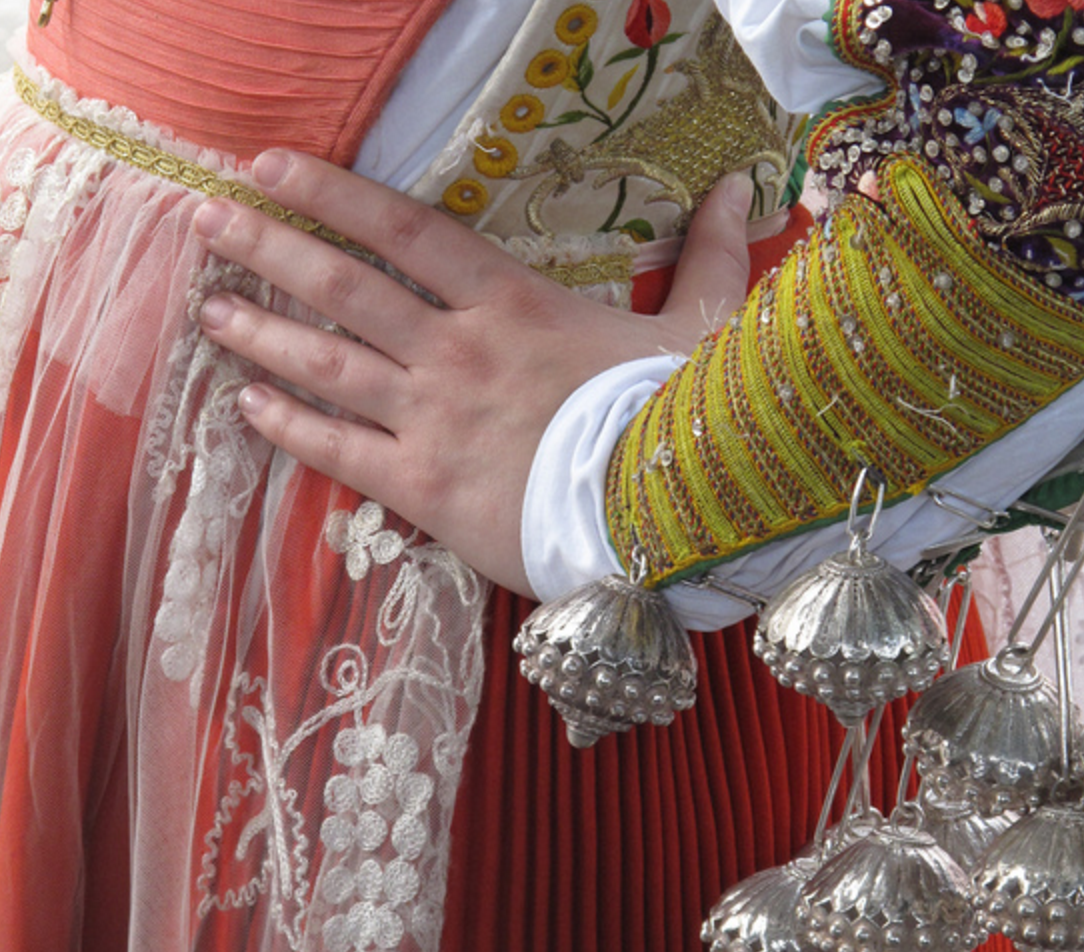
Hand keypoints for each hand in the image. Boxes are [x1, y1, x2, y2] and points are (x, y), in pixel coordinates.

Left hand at [192, 151, 754, 596]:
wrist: (664, 520)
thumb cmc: (681, 419)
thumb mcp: (703, 327)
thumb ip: (711, 254)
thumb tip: (744, 187)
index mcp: (514, 303)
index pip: (405, 230)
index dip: (331, 193)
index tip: (271, 168)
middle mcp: (458, 351)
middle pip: (345, 287)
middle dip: (268, 247)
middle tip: (208, 220)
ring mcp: (434, 419)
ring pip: (327, 364)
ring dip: (262, 332)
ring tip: (210, 308)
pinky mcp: (425, 486)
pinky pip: (340, 450)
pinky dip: (289, 427)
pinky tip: (246, 407)